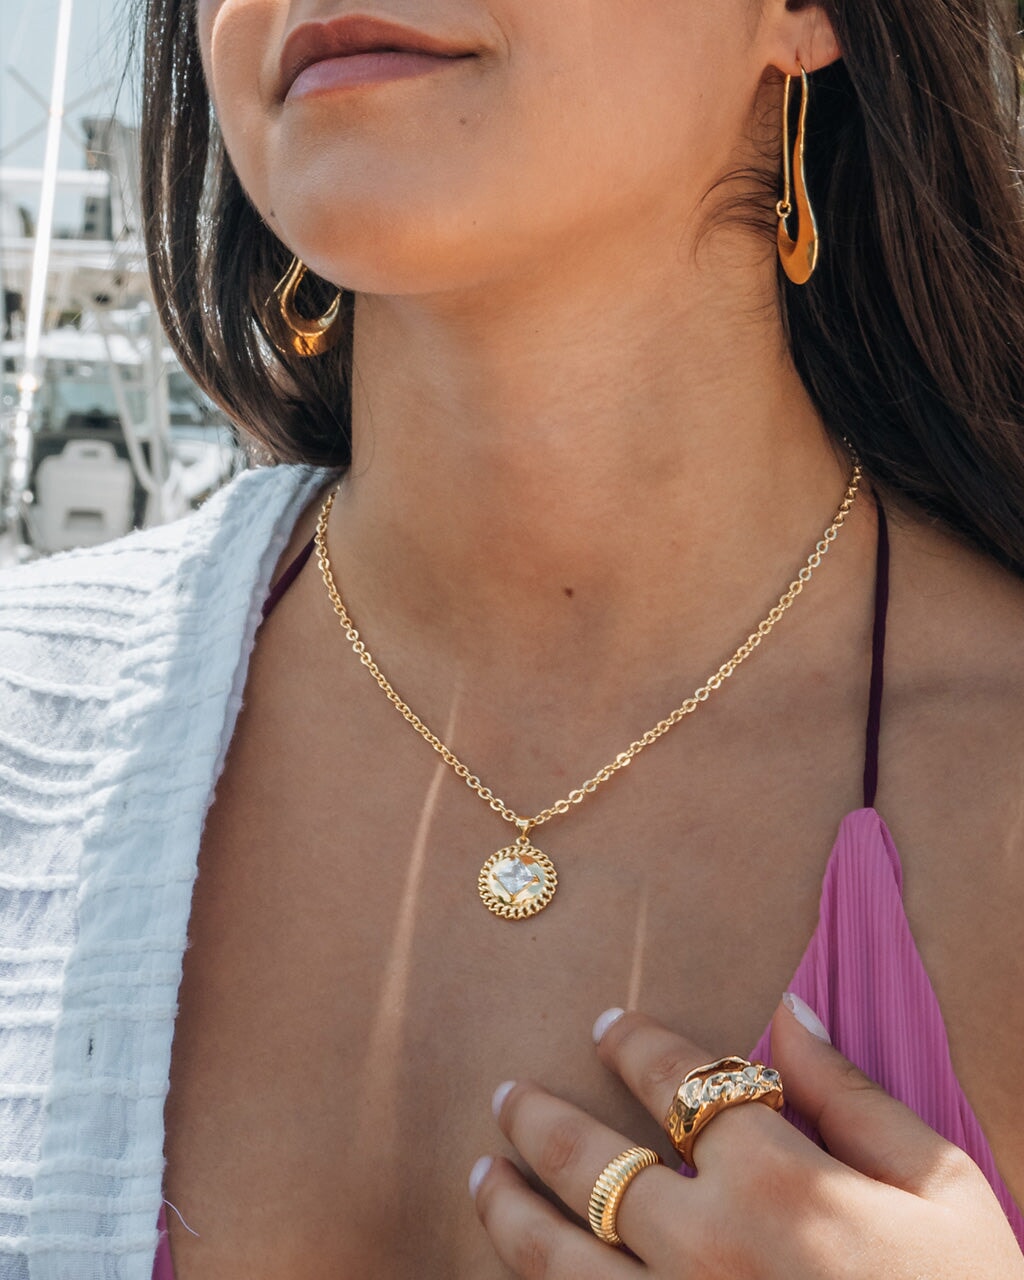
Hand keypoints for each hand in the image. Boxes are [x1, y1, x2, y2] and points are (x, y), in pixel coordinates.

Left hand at [471, 998, 1023, 1277]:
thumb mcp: (940, 1187)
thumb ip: (852, 1095)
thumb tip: (788, 1012)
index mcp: (775, 1184)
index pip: (677, 1082)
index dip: (635, 1044)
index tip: (607, 1025)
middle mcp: (705, 1249)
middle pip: (588, 1165)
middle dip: (538, 1118)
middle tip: (507, 1094)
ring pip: (553, 1259)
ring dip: (506, 1209)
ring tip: (482, 1173)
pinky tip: (518, 1273)